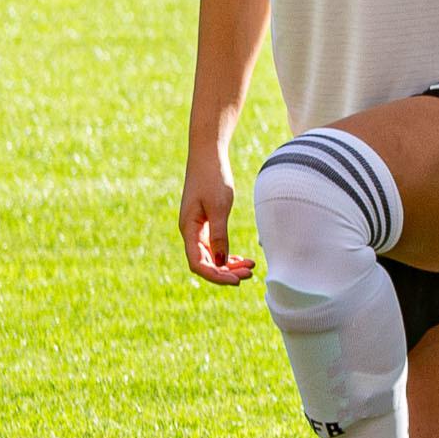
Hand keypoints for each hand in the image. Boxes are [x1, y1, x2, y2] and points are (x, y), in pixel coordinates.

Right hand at [181, 155, 252, 284]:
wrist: (207, 157)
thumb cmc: (212, 178)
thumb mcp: (219, 207)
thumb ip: (219, 235)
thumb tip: (222, 262)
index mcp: (188, 230)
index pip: (198, 264)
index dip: (216, 276)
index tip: (237, 280)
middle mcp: (189, 232)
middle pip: (205, 263)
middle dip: (226, 272)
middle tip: (249, 275)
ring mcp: (196, 228)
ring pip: (210, 256)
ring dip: (228, 265)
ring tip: (250, 268)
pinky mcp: (204, 222)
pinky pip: (213, 246)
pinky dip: (226, 254)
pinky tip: (241, 259)